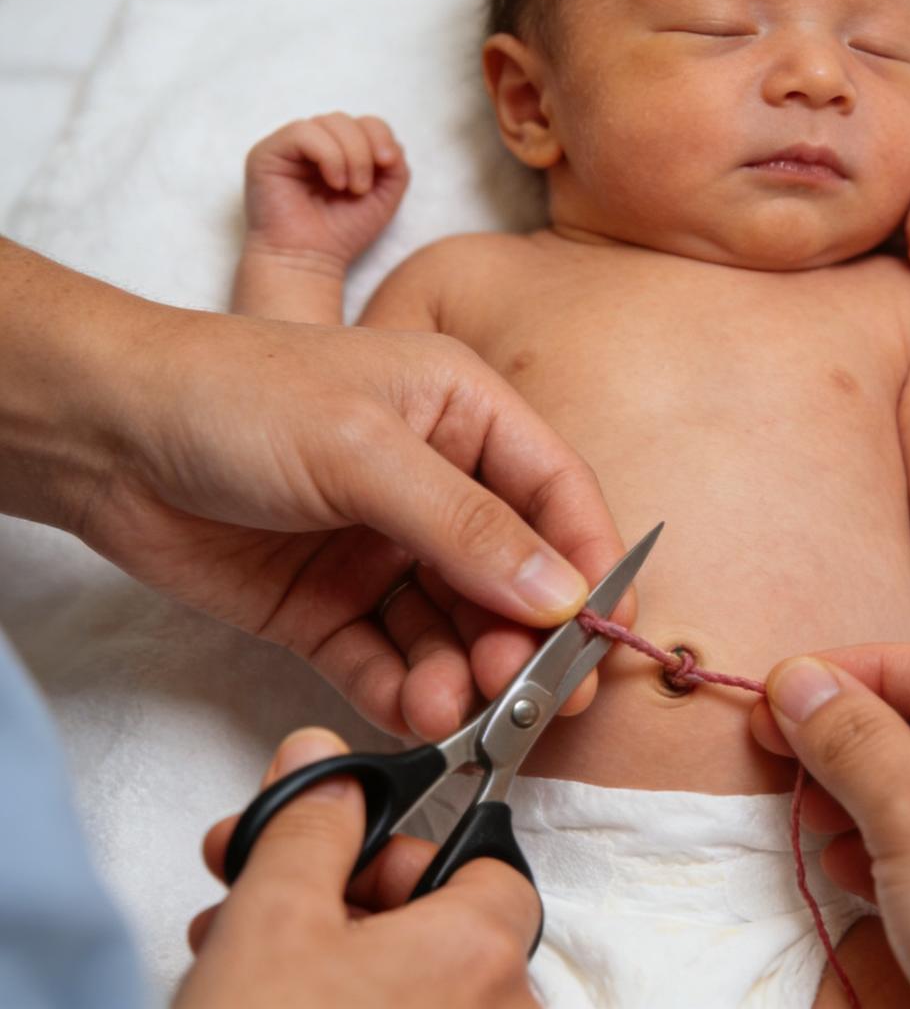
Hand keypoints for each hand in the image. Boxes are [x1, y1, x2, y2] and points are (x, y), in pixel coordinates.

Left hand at [1, 241, 632, 736]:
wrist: (102, 434)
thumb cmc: (236, 398)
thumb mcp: (363, 448)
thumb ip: (466, 526)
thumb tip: (564, 595)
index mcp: (462, 412)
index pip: (555, 491)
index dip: (589, 560)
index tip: (607, 633)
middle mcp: (436, 481)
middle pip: (513, 571)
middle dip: (528, 634)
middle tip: (533, 692)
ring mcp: (383, 548)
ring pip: (453, 625)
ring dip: (466, 671)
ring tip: (459, 707)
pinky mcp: (329, 604)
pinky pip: (385, 657)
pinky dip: (404, 688)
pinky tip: (416, 712)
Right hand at [177, 728, 539, 1008]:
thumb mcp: (270, 924)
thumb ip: (308, 824)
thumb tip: (324, 759)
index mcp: (484, 957)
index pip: (486, 860)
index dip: (406, 846)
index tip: (345, 847)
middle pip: (440, 924)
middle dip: (343, 897)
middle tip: (269, 888)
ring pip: (410, 984)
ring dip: (325, 951)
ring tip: (231, 944)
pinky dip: (341, 1003)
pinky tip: (253, 992)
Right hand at [243, 112, 410, 264]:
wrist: (309, 261)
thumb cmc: (341, 233)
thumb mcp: (383, 198)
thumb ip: (395, 167)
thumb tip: (391, 143)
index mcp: (337, 151)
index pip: (364, 123)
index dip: (381, 136)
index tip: (389, 164)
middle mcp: (312, 145)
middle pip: (348, 120)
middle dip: (366, 150)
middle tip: (363, 187)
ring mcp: (288, 147)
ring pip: (329, 122)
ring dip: (351, 155)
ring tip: (350, 188)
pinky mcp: (267, 152)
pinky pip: (303, 132)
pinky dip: (329, 156)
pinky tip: (334, 182)